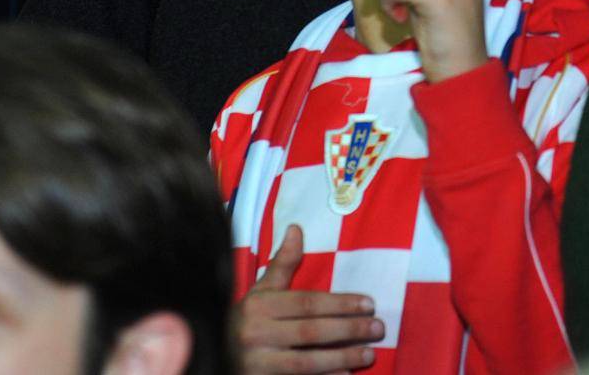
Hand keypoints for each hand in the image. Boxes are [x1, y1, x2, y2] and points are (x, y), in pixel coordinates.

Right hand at [237, 225, 385, 374]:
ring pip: (307, 362)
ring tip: (370, 354)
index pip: (307, 303)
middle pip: (311, 331)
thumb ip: (282, 265)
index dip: (340, 303)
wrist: (209, 355)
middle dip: (349, 329)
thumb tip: (297, 228)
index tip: (369, 304)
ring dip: (342, 358)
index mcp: (258, 307)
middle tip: (379, 328)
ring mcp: (256, 364)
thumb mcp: (259, 293)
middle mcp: (255, 334)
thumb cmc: (241, 322)